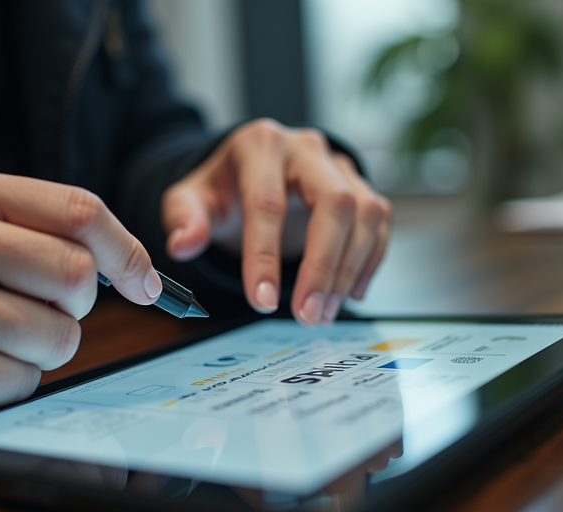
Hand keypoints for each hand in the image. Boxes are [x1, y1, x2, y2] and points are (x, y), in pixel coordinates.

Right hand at [0, 162, 161, 422]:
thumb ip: (23, 224)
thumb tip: (122, 266)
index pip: (77, 210)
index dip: (126, 250)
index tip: (145, 280)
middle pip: (75, 278)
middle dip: (78, 306)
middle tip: (51, 311)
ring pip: (58, 336)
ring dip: (45, 346)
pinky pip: (21, 382)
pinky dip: (10, 379)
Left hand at [162, 119, 390, 325]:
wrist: (249, 170)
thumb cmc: (222, 187)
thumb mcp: (189, 197)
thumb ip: (183, 218)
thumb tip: (183, 245)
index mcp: (260, 145)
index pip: (267, 203)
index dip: (265, 256)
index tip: (262, 302)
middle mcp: (306, 149)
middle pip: (334, 204)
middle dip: (323, 266)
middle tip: (307, 314)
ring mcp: (339, 166)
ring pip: (365, 214)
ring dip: (348, 271)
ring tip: (321, 312)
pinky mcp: (361, 187)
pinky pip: (379, 223)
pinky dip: (370, 262)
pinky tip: (347, 294)